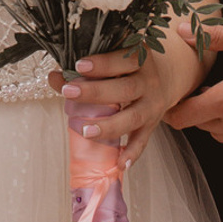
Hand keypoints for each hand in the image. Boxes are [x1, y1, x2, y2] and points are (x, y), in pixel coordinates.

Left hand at [47, 45, 195, 167]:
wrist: (168, 76)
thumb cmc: (130, 65)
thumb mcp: (116, 57)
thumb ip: (86, 66)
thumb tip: (54, 77)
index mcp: (139, 59)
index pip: (123, 59)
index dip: (102, 63)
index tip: (79, 65)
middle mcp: (148, 82)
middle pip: (124, 89)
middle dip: (96, 92)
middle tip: (69, 92)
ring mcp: (151, 105)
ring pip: (132, 117)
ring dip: (109, 126)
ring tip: (85, 131)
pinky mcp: (152, 125)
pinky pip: (143, 141)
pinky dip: (132, 153)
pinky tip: (120, 164)